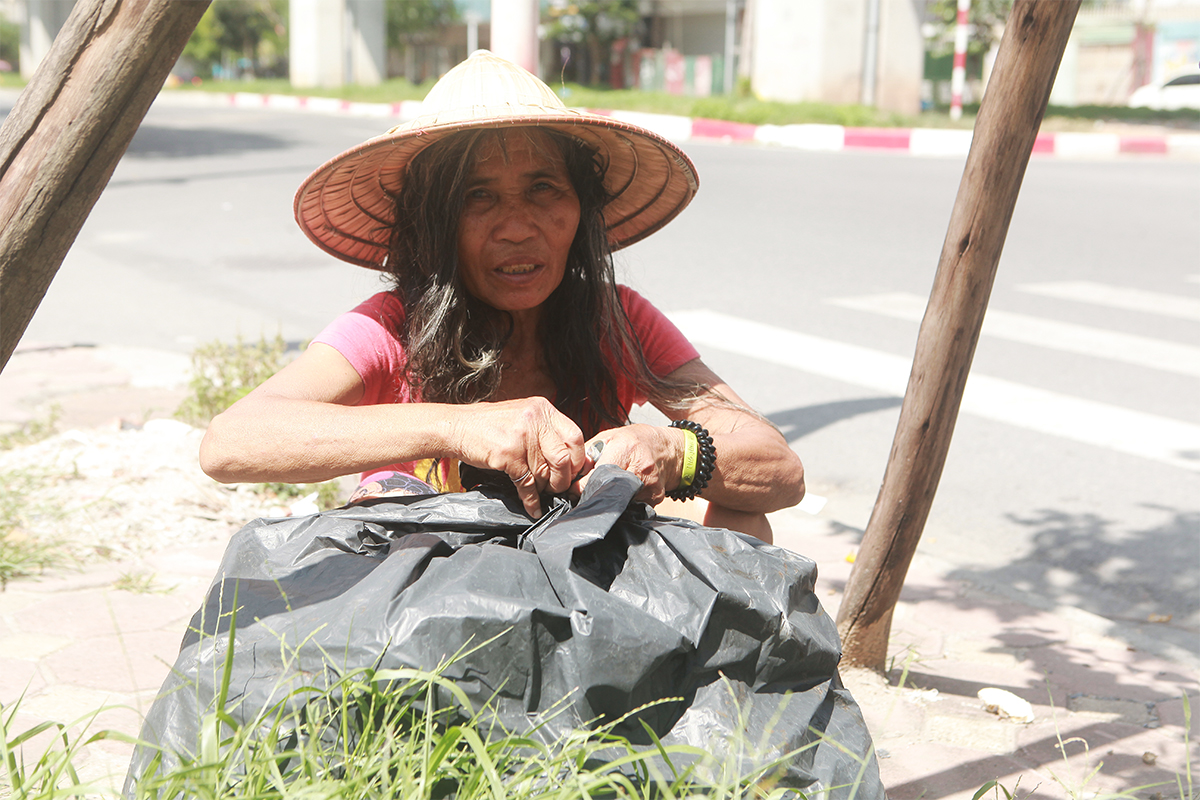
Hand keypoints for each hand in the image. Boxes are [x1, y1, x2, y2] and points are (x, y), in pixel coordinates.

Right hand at [450, 397, 586, 517]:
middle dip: (564, 479)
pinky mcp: (507, 455)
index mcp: (543, 409)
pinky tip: (532, 506)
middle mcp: (535, 420)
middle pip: (564, 457)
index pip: (575, 436)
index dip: (578, 459)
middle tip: (559, 487)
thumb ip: (546, 431)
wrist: (458, 427)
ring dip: (545, 490)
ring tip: (542, 494)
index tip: (574, 472)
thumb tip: (570, 458)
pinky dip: (531, 500)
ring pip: (545, 473)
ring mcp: (521, 437)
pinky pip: (527, 484)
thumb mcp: (524, 416)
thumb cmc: (491, 425)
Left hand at [573, 424, 684, 504]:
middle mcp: (640, 468)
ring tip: (608, 488)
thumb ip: (589, 452)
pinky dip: (622, 501)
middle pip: (607, 491)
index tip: (573, 489)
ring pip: (617, 502)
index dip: (581, 485)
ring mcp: (649, 486)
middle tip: (586, 492)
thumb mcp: (611, 436)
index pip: (597, 475)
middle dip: (592, 494)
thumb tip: (572, 473)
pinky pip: (631, 506)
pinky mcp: (654, 499)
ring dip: (607, 499)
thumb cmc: (638, 440)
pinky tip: (624, 492)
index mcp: (626, 449)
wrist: (670, 450)